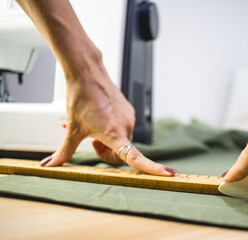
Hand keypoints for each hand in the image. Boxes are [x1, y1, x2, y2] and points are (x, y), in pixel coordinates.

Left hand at [17, 0, 175, 175]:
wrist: (86, 73)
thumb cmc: (80, 98)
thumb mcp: (72, 129)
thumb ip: (64, 151)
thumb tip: (51, 164)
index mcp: (113, 133)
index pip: (135, 157)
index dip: (152, 168)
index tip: (167, 174)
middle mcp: (126, 126)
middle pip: (122, 154)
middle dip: (108, 153)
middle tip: (93, 141)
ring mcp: (129, 117)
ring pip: (123, 140)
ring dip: (111, 140)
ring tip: (95, 127)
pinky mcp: (130, 111)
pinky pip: (125, 128)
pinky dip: (115, 130)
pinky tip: (102, 119)